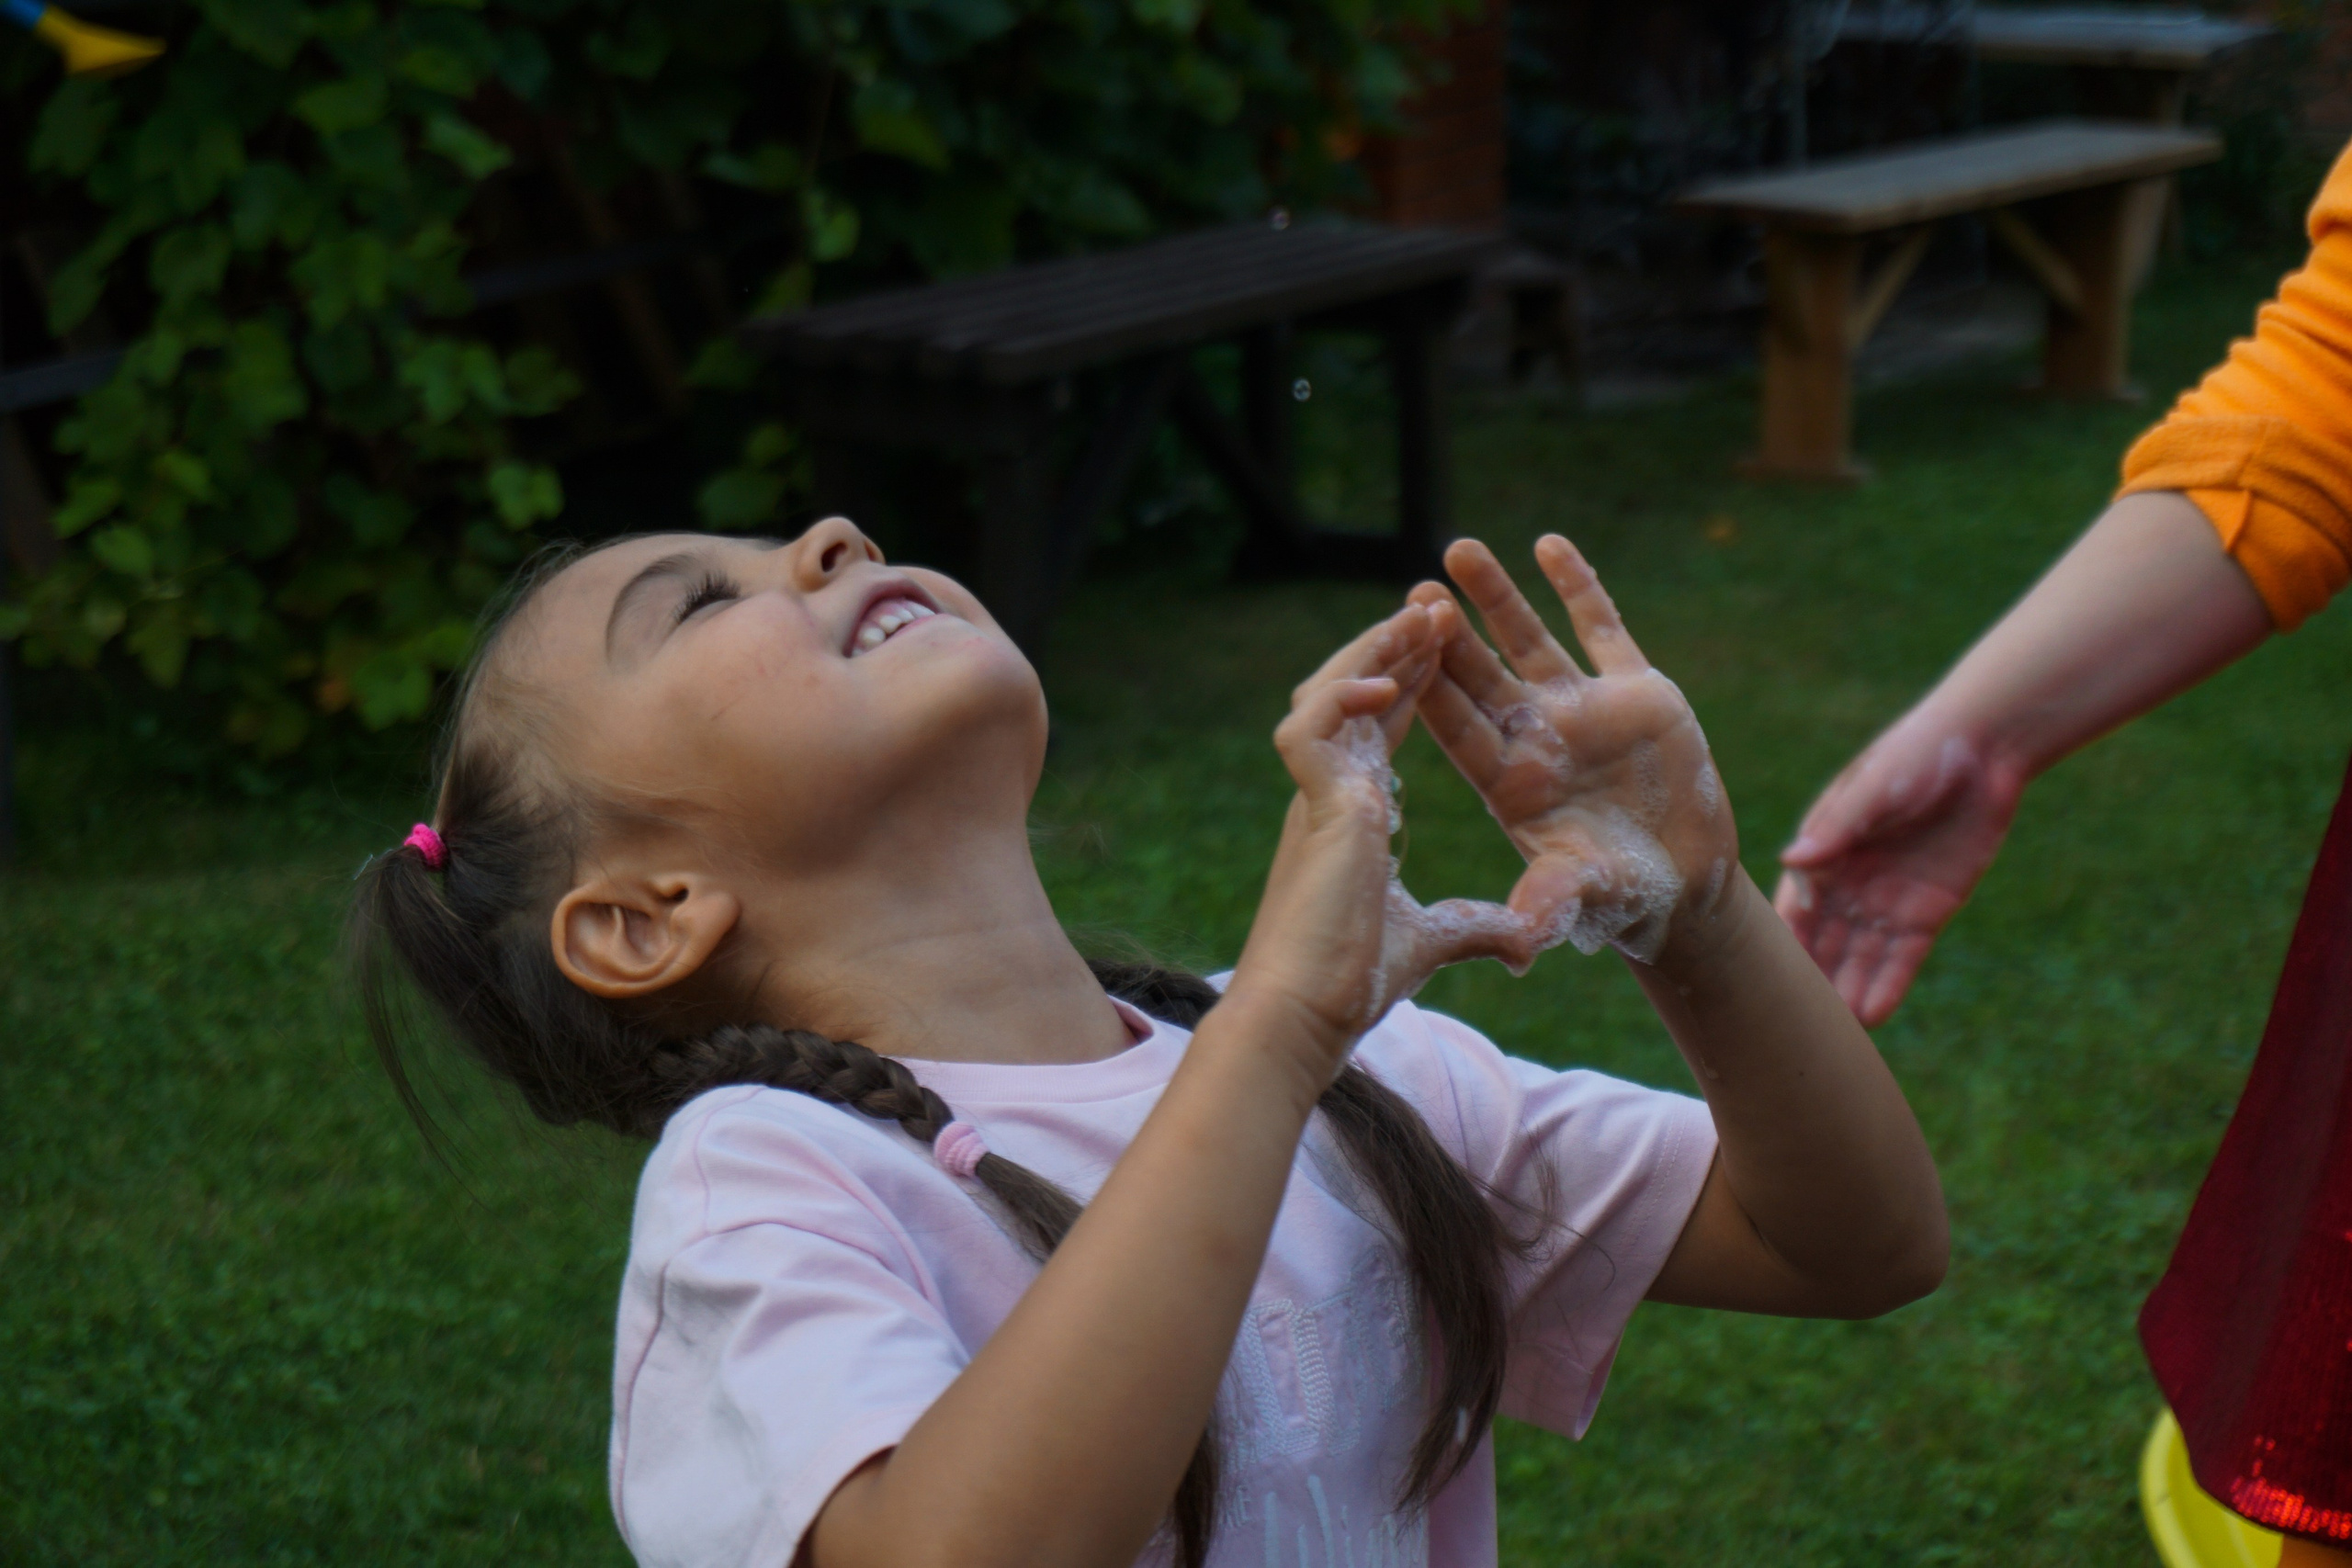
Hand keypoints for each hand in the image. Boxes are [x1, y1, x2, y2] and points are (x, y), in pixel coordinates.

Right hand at [1228, 601, 1544, 1073]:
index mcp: (1356, 816)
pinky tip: (1384, 678)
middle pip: (1361, 697)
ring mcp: (1318, 797)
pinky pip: (1313, 727)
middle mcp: (1332, 795)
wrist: (1307, 1017)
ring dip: (1373, 650)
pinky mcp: (1313, 808)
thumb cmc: (1353, 984)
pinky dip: (1343, 696)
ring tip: (1418, 613)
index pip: (1382, 730)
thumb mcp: (1434, 941)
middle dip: (1396, 648)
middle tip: (1433, 605)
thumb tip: (1521, 944)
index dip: (1410, 687)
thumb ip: (1475, 929)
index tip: (1440, 650)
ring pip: (1331, 695)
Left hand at [1409, 535, 1734, 966]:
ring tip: (1458, 549)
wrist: (1685, 883)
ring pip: (1528, 639)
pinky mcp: (1636, 691)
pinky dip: (1578, 588)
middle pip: (1477, 674)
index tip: (1396, 649)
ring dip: (1497, 596)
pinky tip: (1549, 545)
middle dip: (1447, 634)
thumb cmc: (1622, 896)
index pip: (1456, 725)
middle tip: (1414, 590)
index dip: (1428, 687)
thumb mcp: (1584, 896)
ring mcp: (1581, 709)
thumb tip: (1520, 940)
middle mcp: (1535, 737)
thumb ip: (1552, 902)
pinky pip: (1601, 629)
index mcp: (1509, 781)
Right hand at [1773, 707, 2025, 1025]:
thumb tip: (1793, 860)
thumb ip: (1837, 828)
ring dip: (1847, 992)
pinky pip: (1903, 958)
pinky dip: (1888, 985)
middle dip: (1811, 980)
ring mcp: (1886, 902)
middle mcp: (1848, 884)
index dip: (1782, 940)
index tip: (1765, 976)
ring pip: (1859, 958)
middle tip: (1793, 1022)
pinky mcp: (1926, 913)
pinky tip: (1873, 1017)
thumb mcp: (1873, 787)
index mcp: (1824, 852)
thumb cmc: (1915, 755)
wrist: (1984, 749)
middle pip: (1822, 942)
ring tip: (1834, 1034)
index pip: (1793, 906)